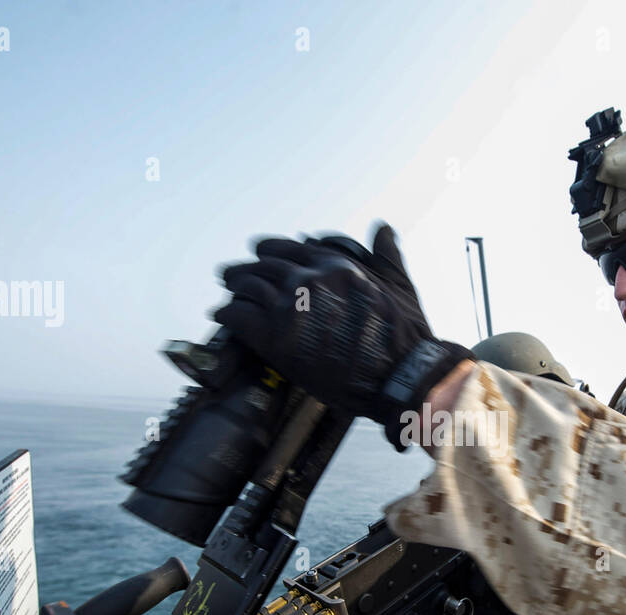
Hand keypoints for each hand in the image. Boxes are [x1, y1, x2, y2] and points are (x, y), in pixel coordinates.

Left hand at [213, 223, 473, 450]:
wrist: (399, 374)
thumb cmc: (405, 336)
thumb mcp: (400, 286)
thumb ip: (386, 255)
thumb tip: (382, 228)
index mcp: (333, 265)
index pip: (287, 248)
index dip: (269, 252)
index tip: (260, 255)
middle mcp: (308, 279)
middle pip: (261, 266)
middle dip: (245, 271)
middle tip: (231, 275)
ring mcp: (290, 307)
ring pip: (246, 286)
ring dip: (233, 289)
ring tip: (226, 293)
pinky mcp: (277, 338)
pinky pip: (238, 315)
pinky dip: (226, 313)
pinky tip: (221, 314)